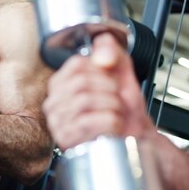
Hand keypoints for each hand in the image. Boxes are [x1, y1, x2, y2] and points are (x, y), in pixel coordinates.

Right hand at [42, 33, 154, 149]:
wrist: (135, 133)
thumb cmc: (124, 104)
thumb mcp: (121, 68)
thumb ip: (111, 49)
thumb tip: (101, 58)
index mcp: (62, 82)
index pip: (77, 64)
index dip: (101, 71)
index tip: (111, 81)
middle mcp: (54, 101)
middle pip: (81, 82)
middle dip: (109, 90)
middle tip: (116, 99)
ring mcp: (57, 122)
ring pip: (85, 101)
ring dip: (112, 106)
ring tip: (115, 112)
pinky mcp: (67, 140)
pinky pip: (89, 123)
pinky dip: (111, 122)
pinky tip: (113, 126)